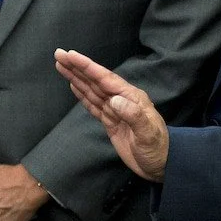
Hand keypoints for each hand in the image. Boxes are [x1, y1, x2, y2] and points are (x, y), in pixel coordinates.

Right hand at [55, 48, 168, 181]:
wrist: (161, 165)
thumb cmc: (157, 149)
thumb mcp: (148, 133)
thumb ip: (132, 115)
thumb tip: (113, 100)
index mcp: (131, 98)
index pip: (105, 78)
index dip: (87, 66)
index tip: (71, 55)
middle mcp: (122, 100)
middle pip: (95, 80)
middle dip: (77, 67)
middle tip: (58, 54)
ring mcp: (115, 110)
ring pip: (91, 90)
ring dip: (76, 78)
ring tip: (61, 65)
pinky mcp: (110, 121)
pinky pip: (92, 104)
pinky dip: (81, 94)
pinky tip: (73, 85)